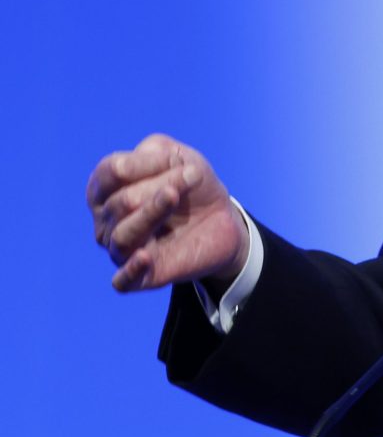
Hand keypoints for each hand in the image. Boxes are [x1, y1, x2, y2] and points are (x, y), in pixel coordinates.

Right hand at [86, 133, 248, 292]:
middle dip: (164, 184)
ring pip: (123, 235)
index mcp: (106, 190)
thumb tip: (123, 169)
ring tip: (175, 196)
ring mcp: (121, 250)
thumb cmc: (190, 185)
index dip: (145, 162)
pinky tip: (145, 257)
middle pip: (123, 201)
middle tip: (194, 175)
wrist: (222, 218)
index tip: (174, 160)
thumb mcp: (177, 157)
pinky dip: (131, 270)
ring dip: (153, 212)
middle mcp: (106, 222)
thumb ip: (151, 154)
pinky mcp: (142, 277)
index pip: (110, 172)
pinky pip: (123, 281)